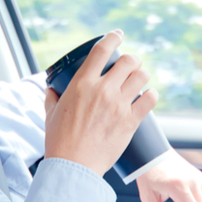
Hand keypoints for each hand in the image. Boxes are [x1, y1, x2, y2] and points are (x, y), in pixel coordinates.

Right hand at [44, 31, 157, 175]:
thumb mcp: (50, 115)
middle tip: (131, 64)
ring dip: (142, 75)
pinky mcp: (130, 121)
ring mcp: (118, 105)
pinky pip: (150, 99)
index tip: (118, 35)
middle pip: (128, 60)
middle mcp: (102, 90)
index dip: (113, 38)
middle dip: (132, 59)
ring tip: (139, 80)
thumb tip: (50, 90)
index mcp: (82, 84)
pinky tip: (148, 96)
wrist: (74, 166)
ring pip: (141, 76)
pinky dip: (151, 95)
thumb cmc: (60, 142)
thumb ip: (51, 98)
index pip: (101, 50)